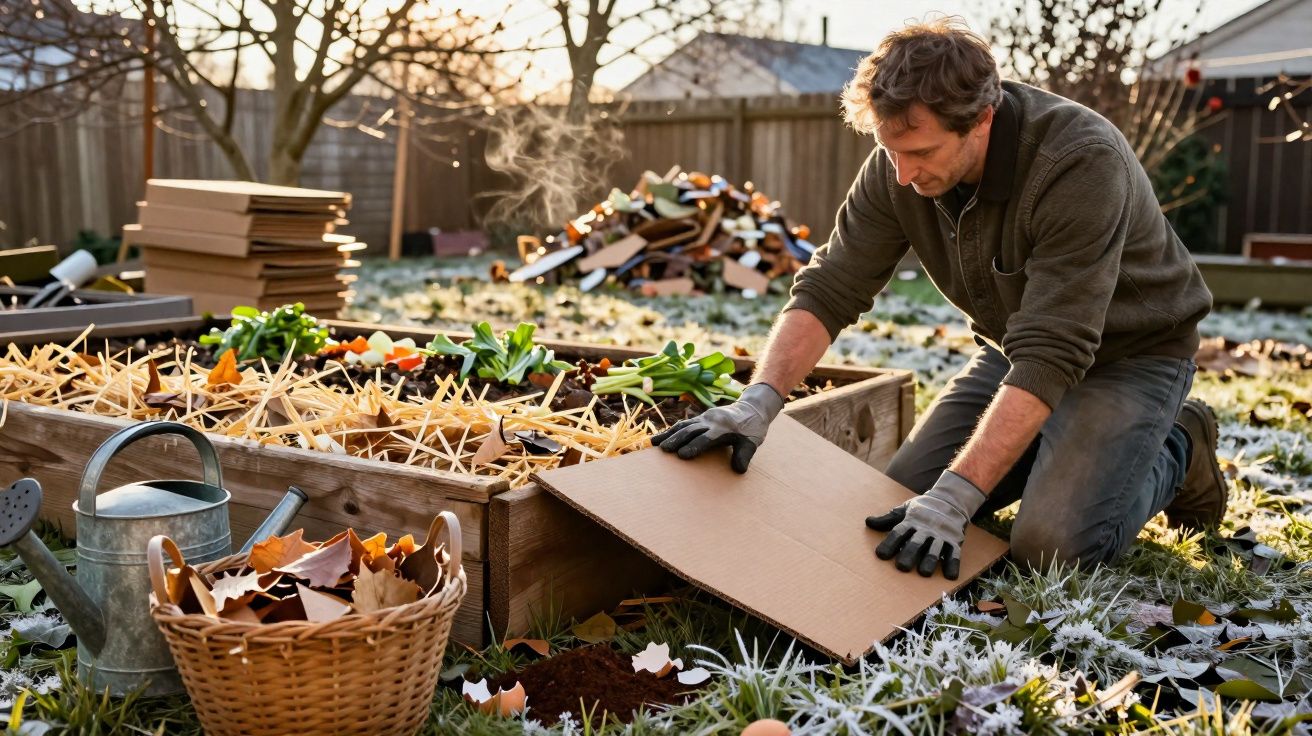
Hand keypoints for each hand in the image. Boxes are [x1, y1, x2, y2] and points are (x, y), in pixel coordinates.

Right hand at [650, 383, 783, 472]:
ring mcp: (704, 418)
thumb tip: (738, 470)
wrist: (752, 409)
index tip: (682, 455)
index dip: (694, 446)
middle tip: (664, 450)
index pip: (706, 438)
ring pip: (683, 426)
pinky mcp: (700, 418)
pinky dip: (671, 430)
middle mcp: (711, 421)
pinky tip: (659, 438)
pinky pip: (683, 424)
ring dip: (669, 434)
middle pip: (691, 430)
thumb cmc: (752, 429)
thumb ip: (745, 455)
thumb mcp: (752, 443)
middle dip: (676, 440)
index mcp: (723, 428)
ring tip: (654, 444)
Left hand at [865, 470, 986, 579]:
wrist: (950, 500)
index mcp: (912, 521)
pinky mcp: (955, 541)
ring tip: (924, 572)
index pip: (899, 532)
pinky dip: (953, 564)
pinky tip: (950, 576)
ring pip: (935, 549)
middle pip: (916, 542)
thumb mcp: (904, 510)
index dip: (890, 543)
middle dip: (909, 554)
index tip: (880, 555)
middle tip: (902, 566)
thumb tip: (868, 522)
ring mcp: (941, 535)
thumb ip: (888, 519)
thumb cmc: (922, 508)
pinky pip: (954, 553)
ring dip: (930, 560)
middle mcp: (926, 529)